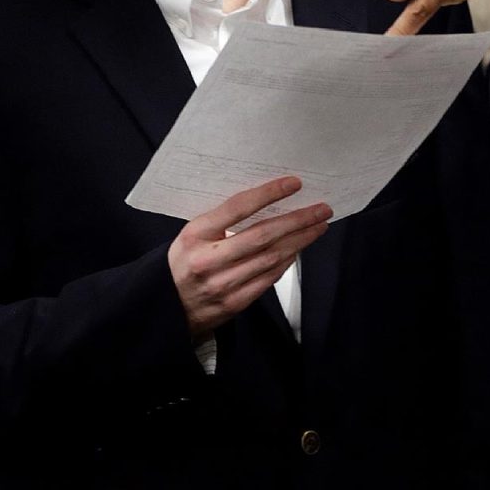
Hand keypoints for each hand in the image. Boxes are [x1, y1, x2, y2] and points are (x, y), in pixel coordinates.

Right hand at [168, 176, 330, 339]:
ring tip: (317, 227)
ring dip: (300, 241)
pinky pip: (268, 279)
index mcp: (196, 234)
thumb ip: (222, 220)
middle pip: (263, 236)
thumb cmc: (185, 260)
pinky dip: (287, 262)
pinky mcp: (234, 303)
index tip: (293, 184)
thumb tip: (267, 201)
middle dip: (297, 221)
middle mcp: (208, 260)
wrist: (168, 304)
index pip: (238, 208)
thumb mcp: (193, 233)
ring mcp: (222, 284)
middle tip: (320, 209)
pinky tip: (298, 249)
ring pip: (271, 258)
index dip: (269, 194)